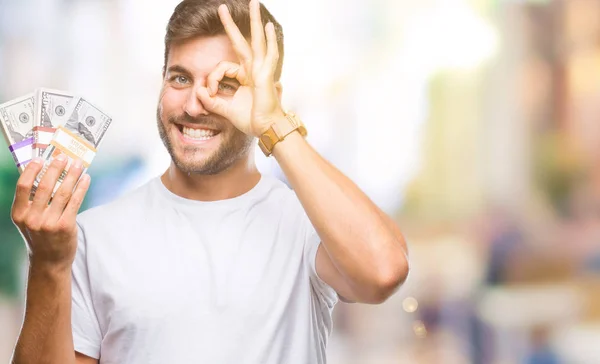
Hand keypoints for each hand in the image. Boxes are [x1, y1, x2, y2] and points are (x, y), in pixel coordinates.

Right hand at [11, 156, 90, 268]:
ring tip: (78, 164)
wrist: (49, 261)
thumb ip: (32, 201)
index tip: (40, 159)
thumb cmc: (40, 236)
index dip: (32, 170)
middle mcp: (32, 218)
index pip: (23, 186)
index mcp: (19, 214)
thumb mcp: (28, 220)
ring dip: (72, 175)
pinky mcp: (65, 226)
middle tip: (64, 157)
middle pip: (45, 186)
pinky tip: (85, 179)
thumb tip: (46, 174)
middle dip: (56, 168)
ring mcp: (49, 222)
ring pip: (63, 192)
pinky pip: (75, 201)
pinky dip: (81, 188)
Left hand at [197, 0, 284, 136]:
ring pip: (256, 40)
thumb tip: (199, 92)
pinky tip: (268, 27)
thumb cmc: (251, 120)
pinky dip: (270, 40)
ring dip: (254, 21)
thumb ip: (211, 101)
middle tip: (222, 7)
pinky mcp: (266, 75)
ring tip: (253, 3)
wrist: (266, 129)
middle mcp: (253, 70)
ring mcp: (261, 70)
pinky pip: (269, 54)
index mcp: (245, 77)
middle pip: (242, 41)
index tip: (208, 92)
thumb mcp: (225, 109)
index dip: (211, 78)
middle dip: (231, 24)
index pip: (223, 68)